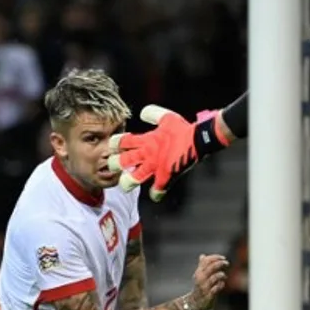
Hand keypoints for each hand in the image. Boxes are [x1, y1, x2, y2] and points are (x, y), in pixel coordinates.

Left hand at [108, 105, 230, 201]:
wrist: (198, 139)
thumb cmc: (183, 129)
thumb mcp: (167, 117)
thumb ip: (153, 113)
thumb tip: (142, 113)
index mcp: (146, 140)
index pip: (123, 141)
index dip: (114, 144)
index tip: (111, 146)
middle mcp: (148, 154)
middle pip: (123, 161)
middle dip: (114, 164)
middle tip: (112, 165)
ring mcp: (156, 166)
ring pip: (134, 178)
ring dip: (128, 182)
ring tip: (125, 184)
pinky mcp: (166, 176)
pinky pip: (157, 190)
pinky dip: (156, 194)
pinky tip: (154, 195)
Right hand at [189, 253, 229, 309]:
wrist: (194, 302)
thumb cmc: (199, 287)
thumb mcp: (199, 275)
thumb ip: (201, 265)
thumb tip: (202, 256)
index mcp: (198, 272)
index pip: (206, 260)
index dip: (216, 257)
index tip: (223, 258)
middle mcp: (200, 278)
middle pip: (212, 267)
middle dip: (221, 263)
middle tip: (226, 263)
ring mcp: (204, 287)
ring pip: (215, 277)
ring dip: (221, 275)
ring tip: (223, 276)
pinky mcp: (209, 295)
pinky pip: (216, 288)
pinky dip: (221, 284)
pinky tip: (221, 284)